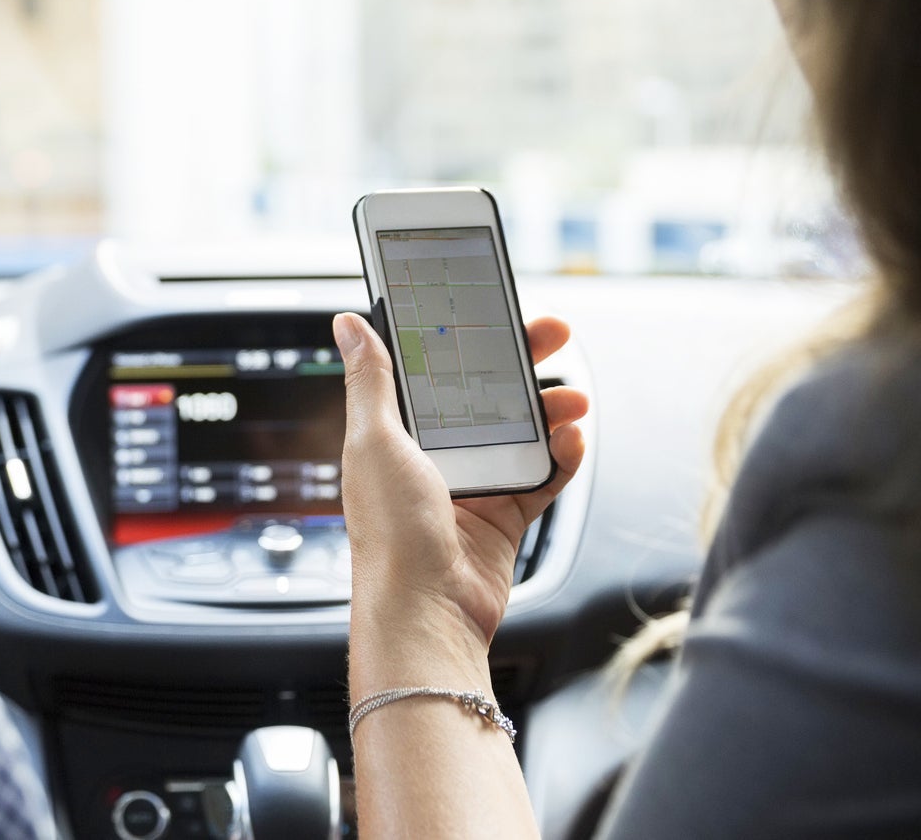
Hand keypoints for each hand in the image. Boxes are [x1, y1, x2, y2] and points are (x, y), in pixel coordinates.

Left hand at [335, 311, 588, 689]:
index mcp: (397, 434)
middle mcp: (435, 458)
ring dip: (550, 409)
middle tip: (555, 335)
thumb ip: (372, 379)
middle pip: (487, 395)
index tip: (494, 311)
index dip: (466, 340)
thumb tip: (348, 322)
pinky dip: (562, 458)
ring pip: (522, 433)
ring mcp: (473, 487)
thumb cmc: (389, 531)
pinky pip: (543, 479)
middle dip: (523, 363)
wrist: (426, 610)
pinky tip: (572, 441)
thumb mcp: (373, 439)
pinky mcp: (505, 518)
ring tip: (572, 397)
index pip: (436, 372)